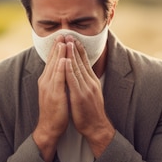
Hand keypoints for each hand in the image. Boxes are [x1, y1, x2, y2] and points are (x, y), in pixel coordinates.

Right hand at [32, 35, 68, 161]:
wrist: (49, 127)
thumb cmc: (54, 110)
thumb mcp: (55, 91)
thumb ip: (57, 79)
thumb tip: (62, 69)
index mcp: (47, 80)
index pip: (52, 61)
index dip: (56, 48)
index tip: (61, 36)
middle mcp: (46, 81)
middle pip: (52, 60)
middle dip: (57, 46)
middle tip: (62, 32)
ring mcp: (49, 87)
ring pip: (54, 67)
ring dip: (59, 53)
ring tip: (63, 41)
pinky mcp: (54, 94)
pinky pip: (58, 79)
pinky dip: (61, 68)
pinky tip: (64, 60)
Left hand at [64, 37, 114, 157]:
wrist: (96, 127)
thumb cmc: (91, 112)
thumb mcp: (90, 93)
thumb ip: (86, 82)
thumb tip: (81, 74)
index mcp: (91, 81)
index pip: (85, 62)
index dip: (79, 50)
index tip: (73, 38)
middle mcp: (90, 82)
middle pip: (81, 62)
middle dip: (74, 47)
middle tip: (68, 34)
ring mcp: (85, 88)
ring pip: (77, 68)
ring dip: (71, 54)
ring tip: (66, 42)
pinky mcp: (80, 96)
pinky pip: (73, 80)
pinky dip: (69, 69)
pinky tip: (65, 61)